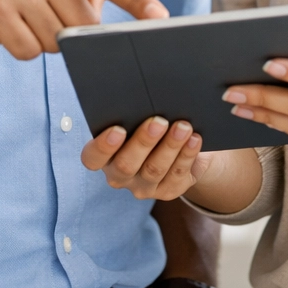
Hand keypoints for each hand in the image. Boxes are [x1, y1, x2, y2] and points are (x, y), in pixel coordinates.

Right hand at [0, 0, 166, 59]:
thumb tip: (132, 3)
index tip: (160, 17)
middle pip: (82, 22)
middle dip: (70, 30)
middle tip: (43, 14)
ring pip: (56, 40)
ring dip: (43, 39)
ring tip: (21, 17)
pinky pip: (30, 52)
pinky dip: (21, 48)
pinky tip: (5, 28)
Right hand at [80, 116, 211, 199]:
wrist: (178, 149)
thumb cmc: (149, 126)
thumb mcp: (137, 121)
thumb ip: (134, 114)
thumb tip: (143, 96)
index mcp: (104, 157)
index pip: (93, 158)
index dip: (103, 146)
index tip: (118, 129)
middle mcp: (120, 176)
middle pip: (126, 165)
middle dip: (143, 142)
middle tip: (158, 121)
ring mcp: (144, 187)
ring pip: (155, 170)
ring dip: (170, 146)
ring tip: (183, 126)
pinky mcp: (168, 190)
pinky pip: (177, 175)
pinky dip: (187, 155)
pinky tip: (194, 139)